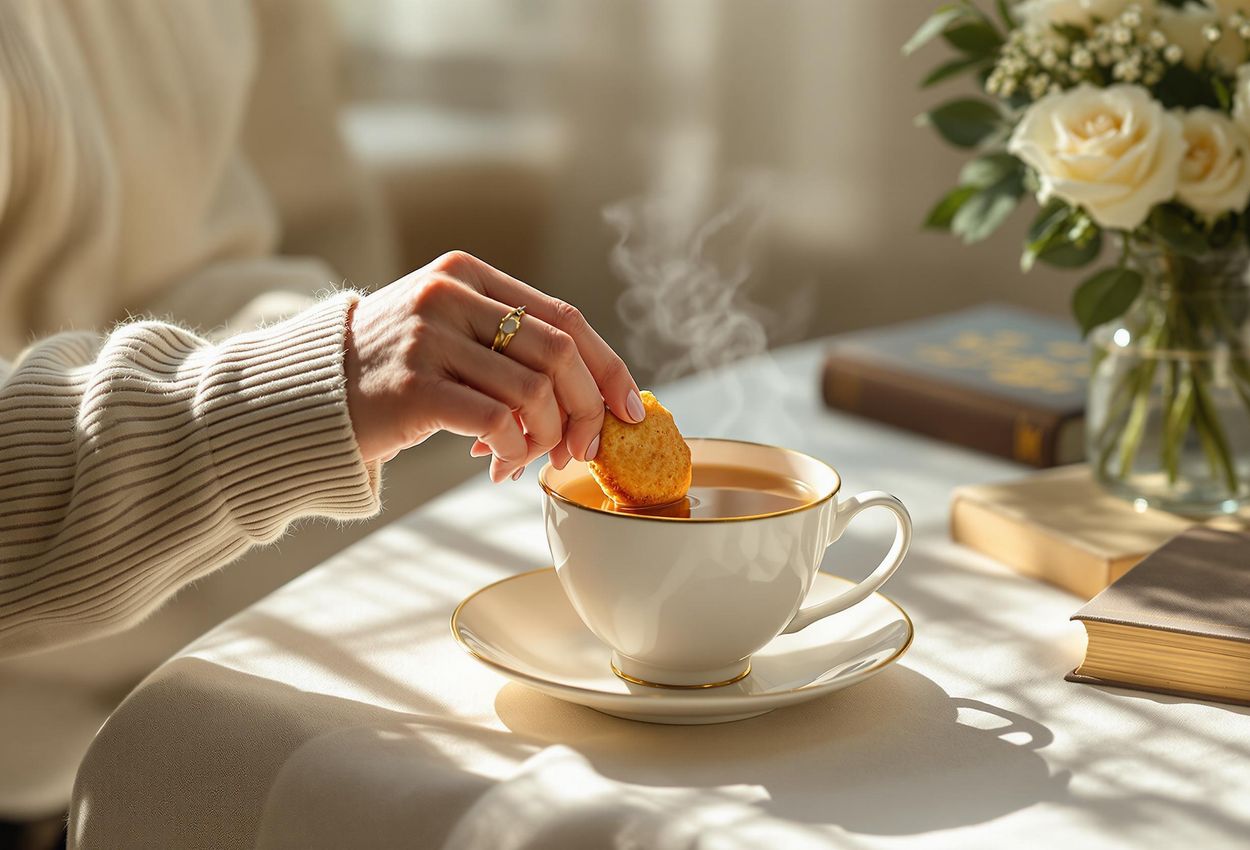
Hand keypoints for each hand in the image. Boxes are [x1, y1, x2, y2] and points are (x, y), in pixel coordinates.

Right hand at [344, 251, 644, 480]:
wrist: (303, 397)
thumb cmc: (389, 374)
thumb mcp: (448, 335)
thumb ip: (509, 347)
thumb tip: (594, 397)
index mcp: (467, 275)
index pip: (564, 317)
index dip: (608, 367)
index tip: (629, 410)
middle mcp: (449, 295)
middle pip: (559, 353)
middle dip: (585, 411)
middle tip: (582, 449)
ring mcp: (428, 336)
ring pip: (533, 391)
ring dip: (545, 438)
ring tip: (526, 459)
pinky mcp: (412, 384)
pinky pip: (497, 421)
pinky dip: (513, 449)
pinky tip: (498, 462)